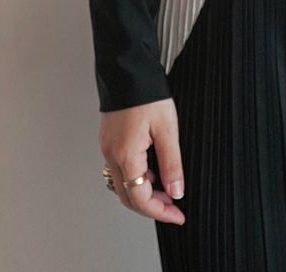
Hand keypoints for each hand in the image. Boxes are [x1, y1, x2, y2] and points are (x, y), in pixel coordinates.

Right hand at [99, 97, 185, 224]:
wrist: (127, 69)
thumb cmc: (146, 94)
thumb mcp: (167, 129)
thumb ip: (172, 163)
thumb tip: (176, 191)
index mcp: (126, 155)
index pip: (140, 199)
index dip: (160, 212)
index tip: (177, 215)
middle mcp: (112, 155)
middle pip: (128, 196)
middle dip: (152, 206)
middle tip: (174, 207)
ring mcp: (108, 147)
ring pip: (123, 183)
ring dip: (145, 191)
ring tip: (168, 186)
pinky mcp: (109, 139)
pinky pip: (121, 168)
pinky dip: (137, 175)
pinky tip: (153, 168)